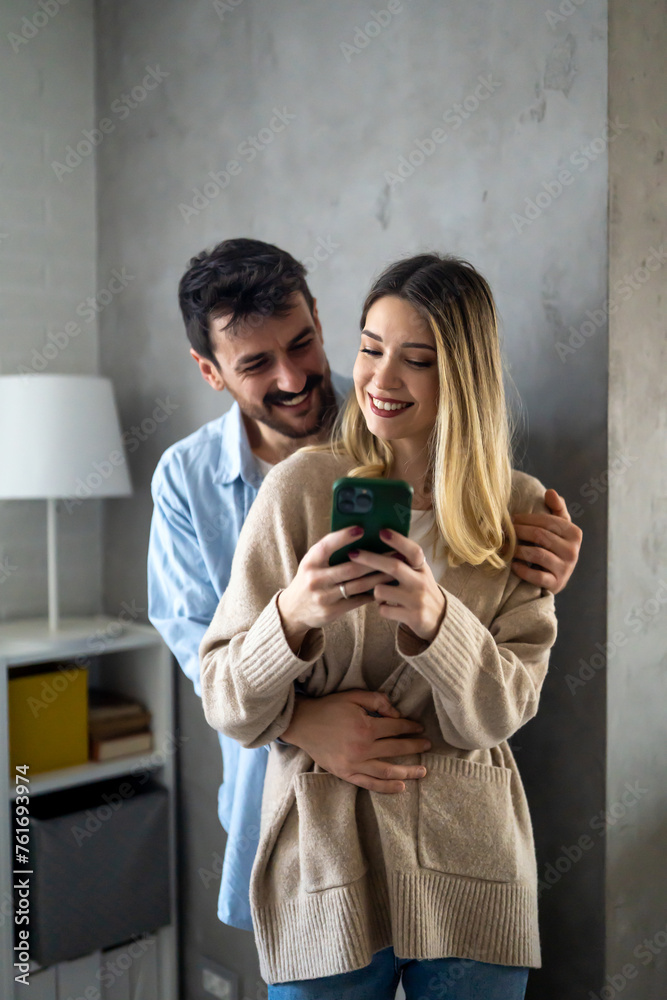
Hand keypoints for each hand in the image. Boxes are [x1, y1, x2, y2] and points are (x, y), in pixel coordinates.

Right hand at [277, 525, 396, 651]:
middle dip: (375, 560)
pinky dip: (372, 593)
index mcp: (310, 562)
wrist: (293, 610)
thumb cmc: (309, 579)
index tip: (362, 529)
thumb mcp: (312, 563)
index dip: (343, 537)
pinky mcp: (331, 611)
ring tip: (396, 570)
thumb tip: (360, 536)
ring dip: (379, 577)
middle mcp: (315, 579)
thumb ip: (329, 552)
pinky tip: (386, 587)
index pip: (327, 546)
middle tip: (394, 553)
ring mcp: (323, 597)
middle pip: (350, 568)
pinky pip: (357, 600)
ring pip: (358, 585)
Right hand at [280, 689, 430, 792]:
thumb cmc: (329, 707)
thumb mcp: (354, 696)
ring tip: (422, 771)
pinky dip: (386, 787)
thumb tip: (397, 715)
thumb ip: (378, 701)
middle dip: (414, 746)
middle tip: (427, 746)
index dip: (410, 727)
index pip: (396, 728)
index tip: (420, 728)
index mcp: (365, 727)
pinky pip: (369, 783)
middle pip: (395, 749)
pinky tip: (401, 787)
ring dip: (408, 771)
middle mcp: (362, 748)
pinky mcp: (345, 773)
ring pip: (387, 771)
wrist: (303, 723)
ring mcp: (354, 764)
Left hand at [348, 528, 445, 641]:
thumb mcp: (419, 574)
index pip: (413, 551)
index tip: (382, 531)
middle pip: (393, 566)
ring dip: (375, 591)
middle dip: (370, 558)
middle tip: (353, 553)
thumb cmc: (421, 591)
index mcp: (422, 569)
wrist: (440, 619)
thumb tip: (379, 541)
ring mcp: (417, 600)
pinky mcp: (412, 617)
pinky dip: (381, 607)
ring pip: (381, 590)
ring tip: (381, 593)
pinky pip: (383, 609)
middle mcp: (421, 582)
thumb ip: (404, 562)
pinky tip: (387, 606)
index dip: (398, 540)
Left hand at [511, 488, 582, 593]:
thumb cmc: (554, 546)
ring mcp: (565, 569)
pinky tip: (513, 565)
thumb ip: (556, 508)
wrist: (557, 576)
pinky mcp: (556, 584)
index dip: (526, 518)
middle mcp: (573, 551)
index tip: (511, 519)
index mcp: (574, 533)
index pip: (547, 521)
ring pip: (537, 554)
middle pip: (540, 535)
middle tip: (504, 531)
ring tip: (505, 548)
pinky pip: (537, 576)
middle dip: (519, 532)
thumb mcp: (559, 526)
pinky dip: (522, 570)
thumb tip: (550, 492)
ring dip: (517, 550)